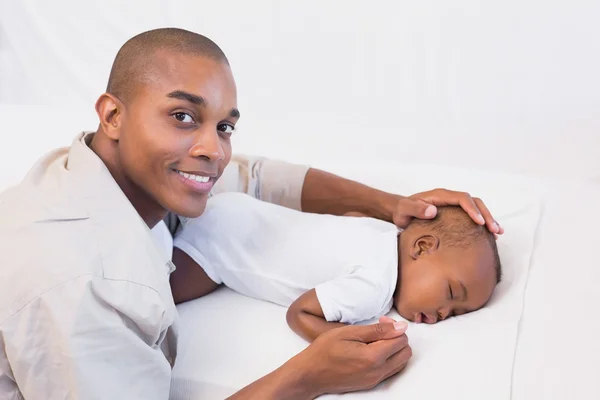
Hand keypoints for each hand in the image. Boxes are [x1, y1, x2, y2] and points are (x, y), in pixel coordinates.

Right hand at [289, 318, 411, 396]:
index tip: (381, 321)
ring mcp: (375, 380)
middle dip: (397, 338)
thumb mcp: (349, 332)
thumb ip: (378, 330)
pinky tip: (373, 351)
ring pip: (401, 363)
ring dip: (395, 349)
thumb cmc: (324, 350)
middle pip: (405, 352)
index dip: (394, 326)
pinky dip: (389, 359)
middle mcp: (378, 371)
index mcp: (373, 357)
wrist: (310, 374)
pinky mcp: (371, 384)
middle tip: (380, 329)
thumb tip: (401, 327)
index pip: (401, 339)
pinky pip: (391, 371)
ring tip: (376, 340)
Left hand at [392, 189, 503, 235]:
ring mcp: (452, 206)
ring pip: (476, 208)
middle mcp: (449, 198)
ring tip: (498, 233)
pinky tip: (489, 235)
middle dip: (486, 215)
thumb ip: (416, 209)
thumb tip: (432, 211)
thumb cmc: (402, 210)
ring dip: (488, 219)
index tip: (480, 223)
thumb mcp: (405, 210)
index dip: (473, 210)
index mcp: (440, 195)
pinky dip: (482, 223)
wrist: (400, 211)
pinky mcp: (454, 214)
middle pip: (474, 202)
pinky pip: (471, 216)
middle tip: (495, 230)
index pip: (462, 199)